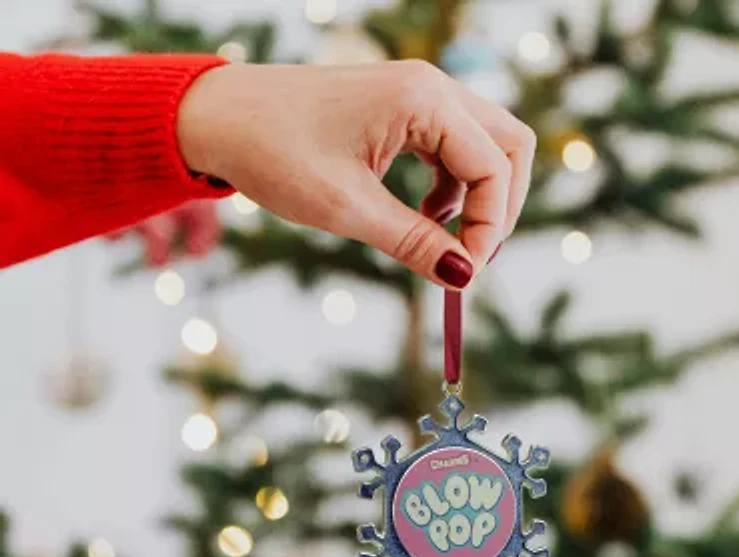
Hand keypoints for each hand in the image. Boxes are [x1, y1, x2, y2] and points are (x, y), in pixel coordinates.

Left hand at [177, 60, 535, 289]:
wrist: (218, 117)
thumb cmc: (272, 153)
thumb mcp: (347, 208)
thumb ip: (413, 242)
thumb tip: (463, 277)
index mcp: (422, 101)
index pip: (494, 167)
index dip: (490, 228)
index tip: (464, 274)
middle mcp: (430, 86)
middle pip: (508, 146)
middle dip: (499, 207)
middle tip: (471, 255)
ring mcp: (417, 93)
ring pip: (484, 145)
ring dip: (476, 196)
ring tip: (439, 236)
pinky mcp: (402, 107)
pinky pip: (453, 145)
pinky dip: (452, 185)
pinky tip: (423, 212)